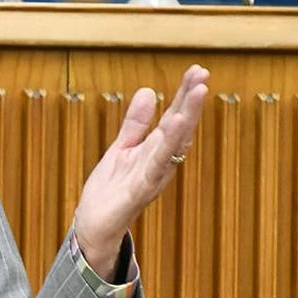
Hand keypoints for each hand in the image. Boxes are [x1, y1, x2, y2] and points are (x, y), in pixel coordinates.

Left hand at [73, 65, 209, 277]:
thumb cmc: (110, 190)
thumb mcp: (121, 148)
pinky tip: (170, 130)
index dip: (185, 95)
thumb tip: (149, 91)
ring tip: (195, 95)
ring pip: (172, 147)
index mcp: (156, 151)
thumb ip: (136, 124)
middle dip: (191, 103)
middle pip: (179, 129)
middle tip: (203, 75)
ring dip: (184, 121)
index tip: (198, 71)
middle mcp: (160, 164)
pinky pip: (153, 169)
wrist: (94, 226)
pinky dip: (164, 150)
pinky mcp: (137, 192)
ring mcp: (151, 178)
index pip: (174, 118)